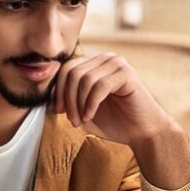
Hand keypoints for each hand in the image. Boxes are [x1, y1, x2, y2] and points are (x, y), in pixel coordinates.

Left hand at [53, 52, 175, 146]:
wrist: (142, 132)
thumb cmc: (116, 120)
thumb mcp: (85, 107)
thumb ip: (70, 98)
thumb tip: (47, 99)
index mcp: (95, 63)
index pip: (67, 68)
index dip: (58, 90)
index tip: (58, 111)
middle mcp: (106, 59)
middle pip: (73, 72)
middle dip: (67, 99)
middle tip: (71, 120)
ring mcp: (118, 64)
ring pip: (84, 79)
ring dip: (78, 104)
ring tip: (81, 120)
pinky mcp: (127, 74)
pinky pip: (99, 86)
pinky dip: (90, 104)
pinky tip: (90, 116)